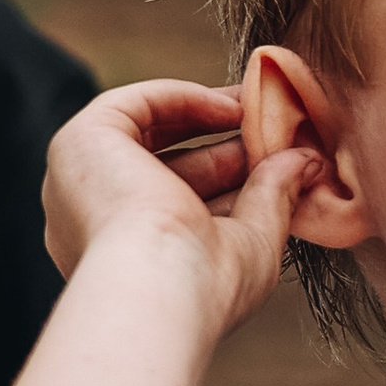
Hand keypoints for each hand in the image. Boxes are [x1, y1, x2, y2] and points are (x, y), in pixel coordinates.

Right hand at [42, 79, 314, 340]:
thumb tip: (306, 161)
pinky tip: (230, 107)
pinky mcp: (79, 142)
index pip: (182, 205)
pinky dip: (182, 97)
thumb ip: (273, 198)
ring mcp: (80, 182)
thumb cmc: (206, 288)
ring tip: (264, 108)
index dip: (231, 177)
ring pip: (150, 134)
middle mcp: (93, 221)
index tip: (279, 157)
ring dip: (208, 117)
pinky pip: (133, 104)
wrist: (160, 287)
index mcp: (126, 258)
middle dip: (225, 144)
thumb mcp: (251, 242)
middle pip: (166, 168)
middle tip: (276, 126)